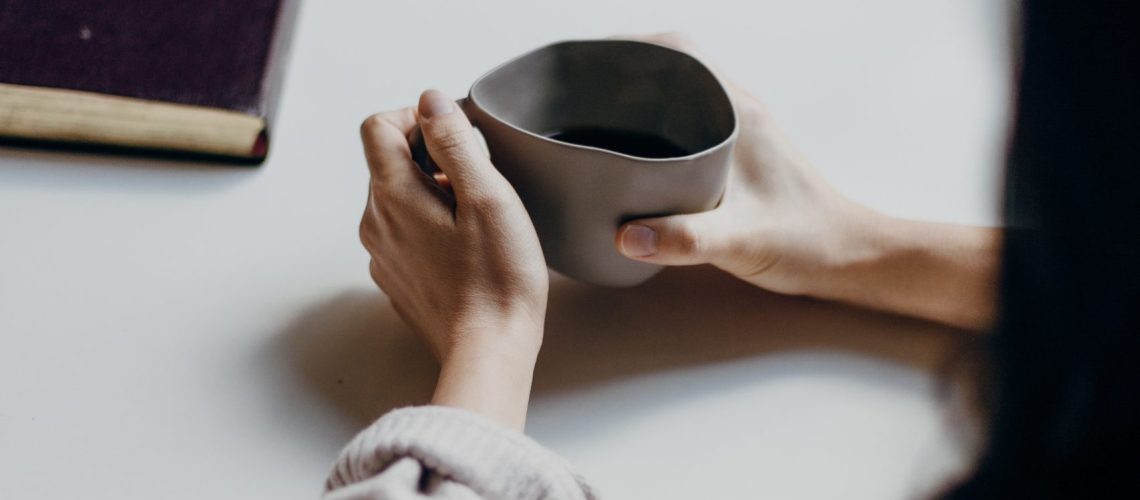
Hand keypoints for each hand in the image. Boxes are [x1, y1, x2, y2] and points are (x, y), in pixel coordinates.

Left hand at [359, 90, 547, 428]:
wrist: (489, 351)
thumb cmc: (497, 279)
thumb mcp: (488, 197)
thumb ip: (455, 142)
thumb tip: (432, 101)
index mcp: (393, 196)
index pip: (378, 127)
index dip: (416, 118)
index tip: (454, 135)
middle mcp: (375, 223)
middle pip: (389, 163)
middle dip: (431, 158)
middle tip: (478, 181)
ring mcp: (383, 255)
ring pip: (398, 199)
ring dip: (433, 193)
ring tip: (477, 218)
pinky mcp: (397, 280)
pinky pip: (405, 234)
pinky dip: (430, 226)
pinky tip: (467, 249)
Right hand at [615, 33, 997, 329]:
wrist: (850, 258)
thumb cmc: (807, 242)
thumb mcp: (742, 240)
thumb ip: (685, 239)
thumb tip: (625, 235)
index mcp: (739, 113)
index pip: (681, 52)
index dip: (631, 46)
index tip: (588, 62)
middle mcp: (738, 112)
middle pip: (671, 68)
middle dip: (620, 73)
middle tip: (574, 96)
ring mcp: (737, 133)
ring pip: (677, 98)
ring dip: (635, 103)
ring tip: (587, 122)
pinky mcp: (735, 158)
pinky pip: (685, 127)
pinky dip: (651, 131)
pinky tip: (626, 161)